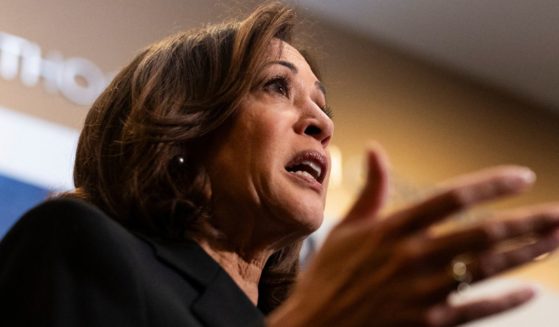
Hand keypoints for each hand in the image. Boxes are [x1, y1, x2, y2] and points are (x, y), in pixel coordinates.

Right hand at [269, 144, 558, 326]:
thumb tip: (376, 148)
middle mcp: (412, 257)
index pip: (451, 198)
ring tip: (556, 241)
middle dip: (527, 222)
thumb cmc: (328, 276)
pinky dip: (505, 299)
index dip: (491, 185)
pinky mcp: (428, 322)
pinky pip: (476, 309)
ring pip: (486, 268)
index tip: (522, 177)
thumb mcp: (345, 229)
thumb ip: (371, 190)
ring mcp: (422, 291)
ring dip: (526, 255)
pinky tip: (528, 291)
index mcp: (392, 229)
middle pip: (482, 233)